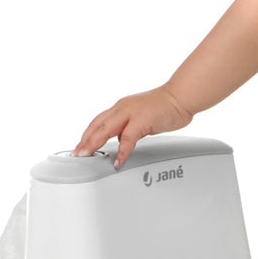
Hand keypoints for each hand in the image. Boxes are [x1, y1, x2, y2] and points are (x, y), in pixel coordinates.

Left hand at [73, 87, 195, 168]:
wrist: (181, 96)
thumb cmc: (165, 107)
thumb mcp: (141, 118)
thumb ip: (129, 128)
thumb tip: (122, 141)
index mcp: (121, 108)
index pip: (97, 122)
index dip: (86, 135)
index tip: (79, 148)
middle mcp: (122, 108)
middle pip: (97, 126)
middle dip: (84, 141)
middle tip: (76, 155)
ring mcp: (131, 113)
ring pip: (106, 129)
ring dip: (94, 143)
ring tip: (86, 156)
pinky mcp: (142, 120)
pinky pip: (128, 138)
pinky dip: (121, 151)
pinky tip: (118, 161)